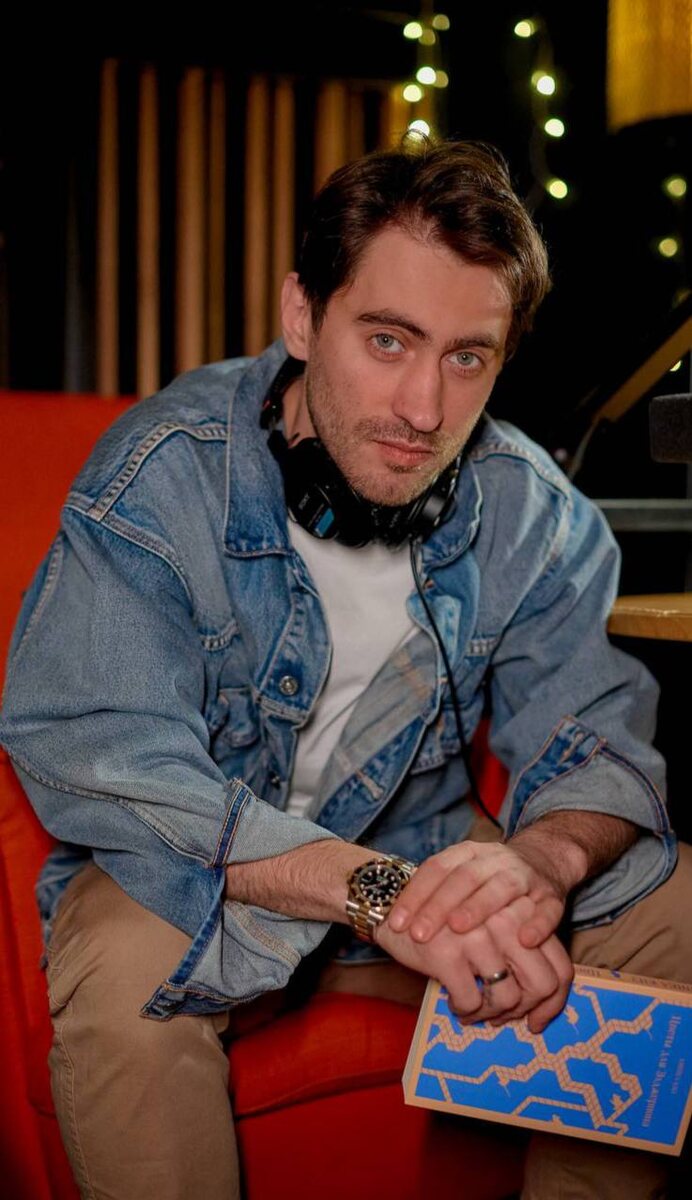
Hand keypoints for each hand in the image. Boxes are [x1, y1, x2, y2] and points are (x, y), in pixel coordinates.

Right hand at [377, 894, 573, 1031]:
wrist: (394, 901)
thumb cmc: (448, 917)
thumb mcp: (491, 923)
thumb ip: (518, 952)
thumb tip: (539, 1011)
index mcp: (522, 912)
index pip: (560, 968)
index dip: (553, 1004)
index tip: (536, 1022)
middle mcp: (506, 920)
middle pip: (542, 986)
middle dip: (522, 1011)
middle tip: (500, 1017)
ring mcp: (477, 936)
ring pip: (507, 998)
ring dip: (490, 1015)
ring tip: (475, 1010)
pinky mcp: (447, 952)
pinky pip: (471, 1002)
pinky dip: (465, 1010)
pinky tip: (454, 1002)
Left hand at [387, 840, 566, 949]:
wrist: (545, 860)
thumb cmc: (491, 879)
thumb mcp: (462, 875)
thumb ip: (435, 894)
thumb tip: (393, 924)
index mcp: (469, 852)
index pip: (437, 868)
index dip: (415, 894)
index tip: (396, 922)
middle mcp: (495, 859)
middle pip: (464, 878)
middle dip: (439, 906)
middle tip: (419, 934)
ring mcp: (525, 875)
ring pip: (501, 888)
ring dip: (479, 908)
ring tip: (458, 930)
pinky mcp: (552, 895)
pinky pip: (547, 909)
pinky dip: (537, 924)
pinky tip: (524, 940)